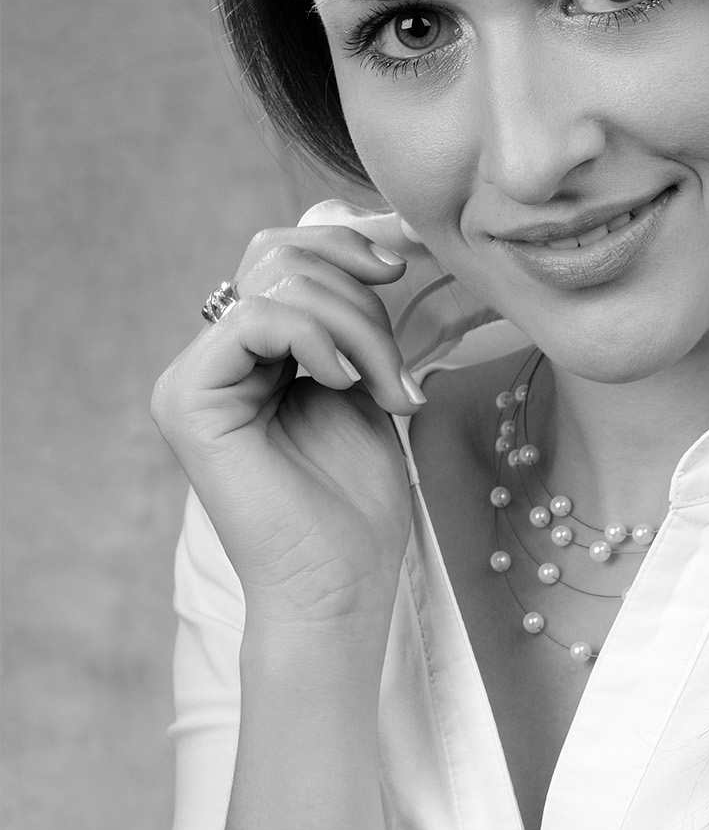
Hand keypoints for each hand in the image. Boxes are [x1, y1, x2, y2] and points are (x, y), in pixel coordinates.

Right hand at [152, 208, 421, 653]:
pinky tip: (344, 384)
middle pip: (281, 258)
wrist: (340, 585)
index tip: (399, 269)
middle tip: (398, 373)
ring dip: (357, 329)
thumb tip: (375, 244)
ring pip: (277, 284)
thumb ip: (351, 319)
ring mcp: (192, 377)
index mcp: (249, 353)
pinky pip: (255, 318)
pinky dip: (317, 339)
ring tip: (388, 392)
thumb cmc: (356, 501)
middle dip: (360, 299)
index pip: (283, 255)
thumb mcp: (365, 383)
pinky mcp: (187, 398)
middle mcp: (212, 360)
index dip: (342, 245)